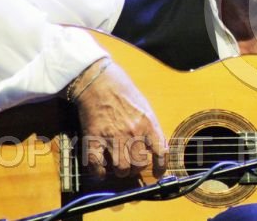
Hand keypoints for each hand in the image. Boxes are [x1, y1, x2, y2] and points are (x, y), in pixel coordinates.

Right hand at [70, 58, 167, 179]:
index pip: (161, 152)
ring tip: (118, 166)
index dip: (161, 166)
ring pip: (121, 169)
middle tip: (132, 164)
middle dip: (136, 168)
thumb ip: (152, 127)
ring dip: (120, 171)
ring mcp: (113, 138)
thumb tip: (157, 148)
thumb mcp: (145, 107)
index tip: (158, 172)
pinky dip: (101, 173)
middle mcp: (132, 133)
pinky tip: (102, 169)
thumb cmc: (123, 92)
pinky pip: (98, 167)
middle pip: (139, 164)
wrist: (99, 83)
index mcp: (148, 124)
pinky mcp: (94, 140)